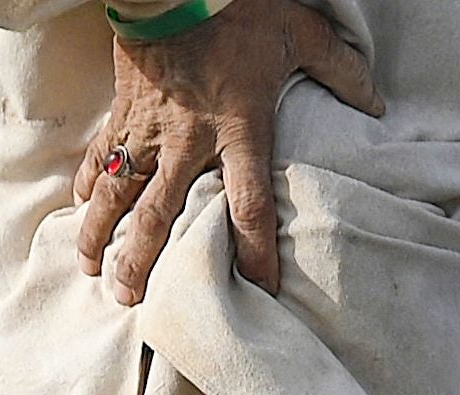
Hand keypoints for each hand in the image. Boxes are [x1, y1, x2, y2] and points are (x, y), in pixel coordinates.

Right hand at [76, 0, 381, 304]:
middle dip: (144, 260)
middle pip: (162, 213)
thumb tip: (378, 104)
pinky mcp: (124, 108)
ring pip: (120, 191)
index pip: (250, 204)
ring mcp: (149, 127)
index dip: (254, 250)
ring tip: (93, 269)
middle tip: (133, 301)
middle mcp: (189, 140)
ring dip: (104, 232)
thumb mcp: (302, 35)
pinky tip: (82, 206)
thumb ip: (342, 71)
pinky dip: (91, 179)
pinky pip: (103, 151)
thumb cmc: (240, 8)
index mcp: (239, 130)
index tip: (257, 288)